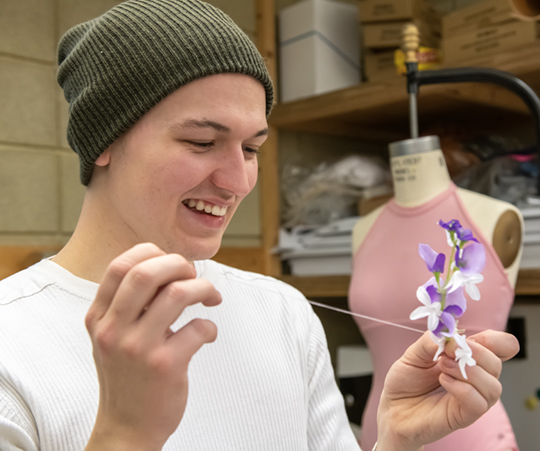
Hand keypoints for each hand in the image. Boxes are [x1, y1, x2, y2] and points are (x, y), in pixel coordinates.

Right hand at [84, 243, 220, 450]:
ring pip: (178, 293)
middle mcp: (112, 330)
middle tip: (192, 276)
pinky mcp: (165, 366)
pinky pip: (198, 328)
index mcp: (98, 317)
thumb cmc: (126, 375)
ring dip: (203, 288)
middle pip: (147, 272)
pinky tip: (207, 335)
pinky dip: (210, 327)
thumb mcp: (111, 336)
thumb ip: (129, 303)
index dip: (151, 253)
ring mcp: (138, 348)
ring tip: (210, 298)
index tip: (170, 264)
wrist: (126, 428)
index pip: (120, 266)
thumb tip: (169, 266)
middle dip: (179, 264)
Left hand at [376, 330, 518, 450]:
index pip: (501, 347)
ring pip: (494, 386)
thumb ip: (431, 341)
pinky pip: (479, 404)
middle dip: (476, 353)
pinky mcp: (464, 416)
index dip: (495, 340)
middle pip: (496, 364)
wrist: (392, 407)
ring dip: (468, 372)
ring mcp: (471, 398)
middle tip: (448, 352)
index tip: (467, 339)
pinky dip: (462, 389)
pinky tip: (444, 382)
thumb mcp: (414, 353)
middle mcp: (474, 378)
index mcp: (467, 358)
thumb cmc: (406, 380)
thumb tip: (450, 335)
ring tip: (442, 367)